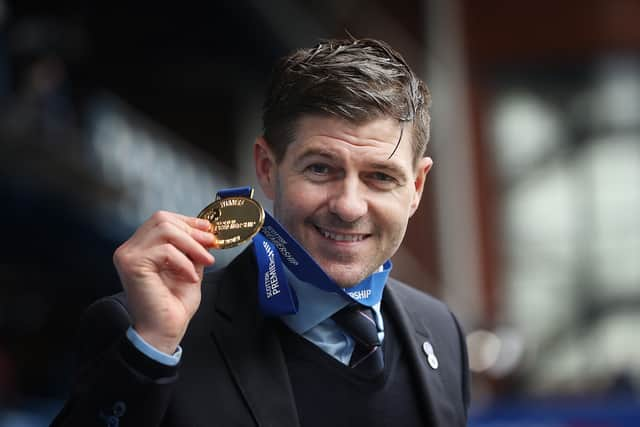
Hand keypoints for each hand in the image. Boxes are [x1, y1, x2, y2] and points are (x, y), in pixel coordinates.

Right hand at [113, 211, 214, 353]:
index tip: (208, 229)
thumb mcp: (189, 268)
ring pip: (164, 230)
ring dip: (191, 245)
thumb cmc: (173, 306)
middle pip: (162, 220)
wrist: (163, 332)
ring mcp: (128, 255)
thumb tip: (205, 231)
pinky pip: (165, 250)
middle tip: (211, 245)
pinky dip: (183, 262)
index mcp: (140, 248)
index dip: (187, 221)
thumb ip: (192, 249)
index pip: (162, 220)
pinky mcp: (132, 264)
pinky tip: (189, 278)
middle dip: (192, 231)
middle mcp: (130, 249)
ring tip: (205, 262)